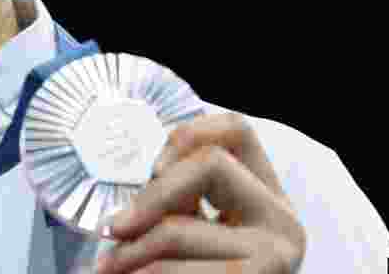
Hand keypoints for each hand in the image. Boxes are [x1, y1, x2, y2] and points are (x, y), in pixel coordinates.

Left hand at [94, 112, 306, 272]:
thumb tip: (123, 209)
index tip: (153, 168)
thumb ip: (181, 206)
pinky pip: (176, 272)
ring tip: (106, 268)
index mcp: (269, 196)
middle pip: (209, 163)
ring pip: (178, 227)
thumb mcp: (201, 236)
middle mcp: (282, 220)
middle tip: (112, 229)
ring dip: (128, 253)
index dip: (189, 132)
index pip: (238, 129)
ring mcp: (275, 257)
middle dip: (150, 195)